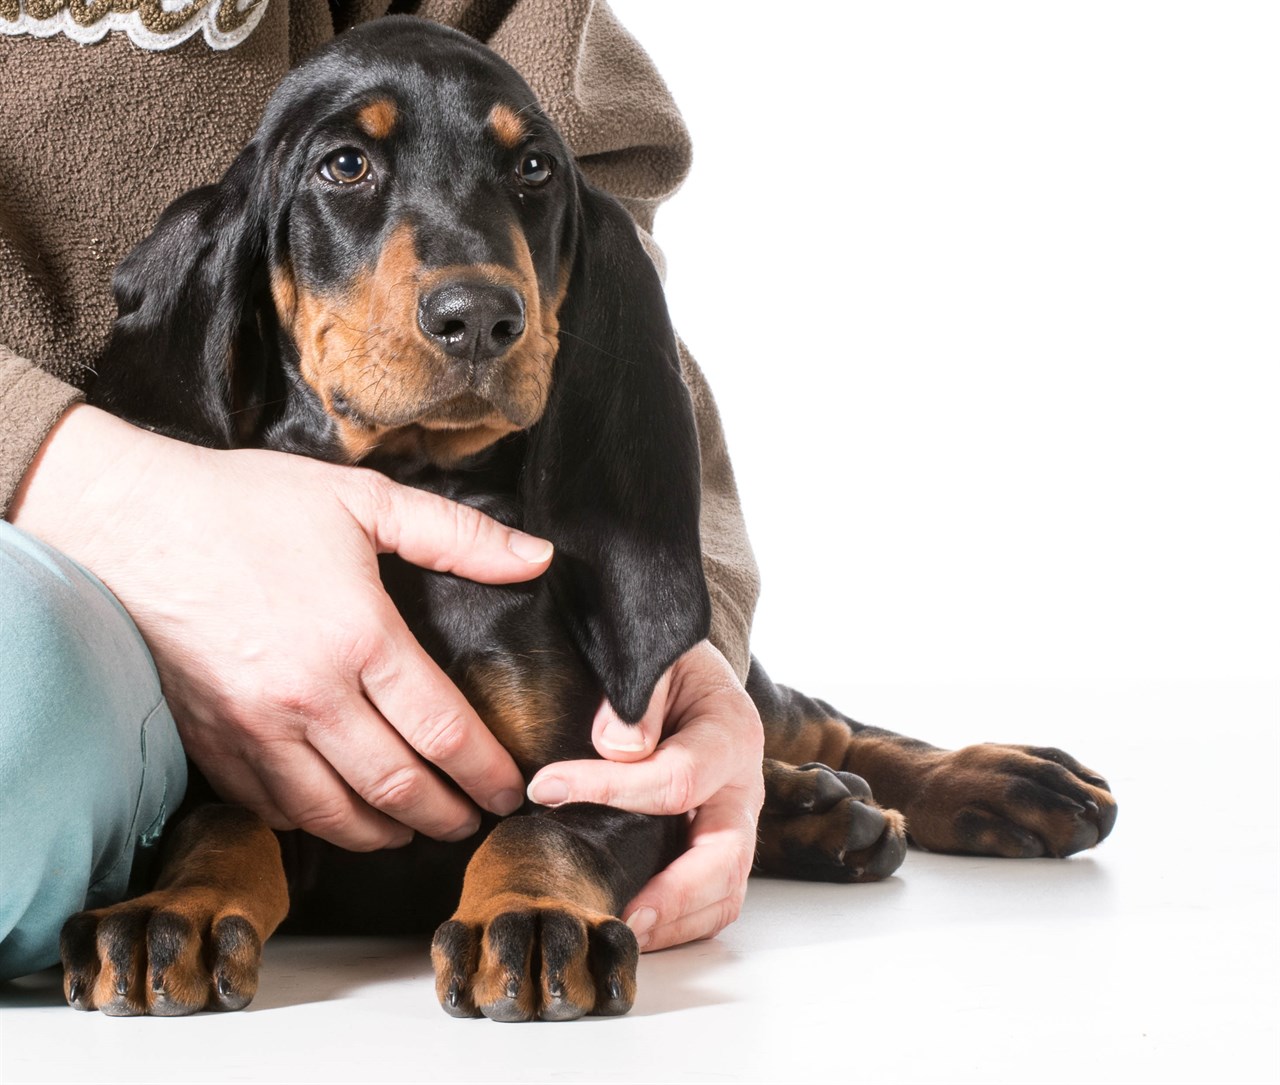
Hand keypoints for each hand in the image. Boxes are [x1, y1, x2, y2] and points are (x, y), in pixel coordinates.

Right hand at [10, 405, 552, 849]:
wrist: (134, 520)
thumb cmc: (248, 504)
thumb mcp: (365, 499)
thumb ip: (458, 535)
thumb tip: (536, 558)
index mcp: (360, 638)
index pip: (444, 731)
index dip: (487, 772)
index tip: (509, 790)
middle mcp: (310, 697)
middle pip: (397, 787)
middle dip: (446, 814)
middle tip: (472, 820)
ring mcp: (254, 728)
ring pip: (334, 814)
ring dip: (384, 834)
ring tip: (413, 831)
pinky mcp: (211, 740)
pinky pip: (271, 807)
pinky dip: (311, 823)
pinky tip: (334, 815)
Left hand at [526, 641, 764, 950]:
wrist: (693, 672)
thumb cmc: (669, 661)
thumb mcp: (656, 655)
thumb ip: (639, 695)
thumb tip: (616, 748)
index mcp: (730, 734)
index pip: (676, 779)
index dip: (608, 789)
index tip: (544, 788)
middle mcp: (743, 788)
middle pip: (725, 861)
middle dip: (671, 897)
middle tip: (615, 918)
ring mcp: (734, 824)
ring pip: (724, 894)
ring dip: (672, 923)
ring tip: (613, 932)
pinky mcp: (716, 846)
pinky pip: (710, 901)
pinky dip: (675, 924)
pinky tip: (626, 924)